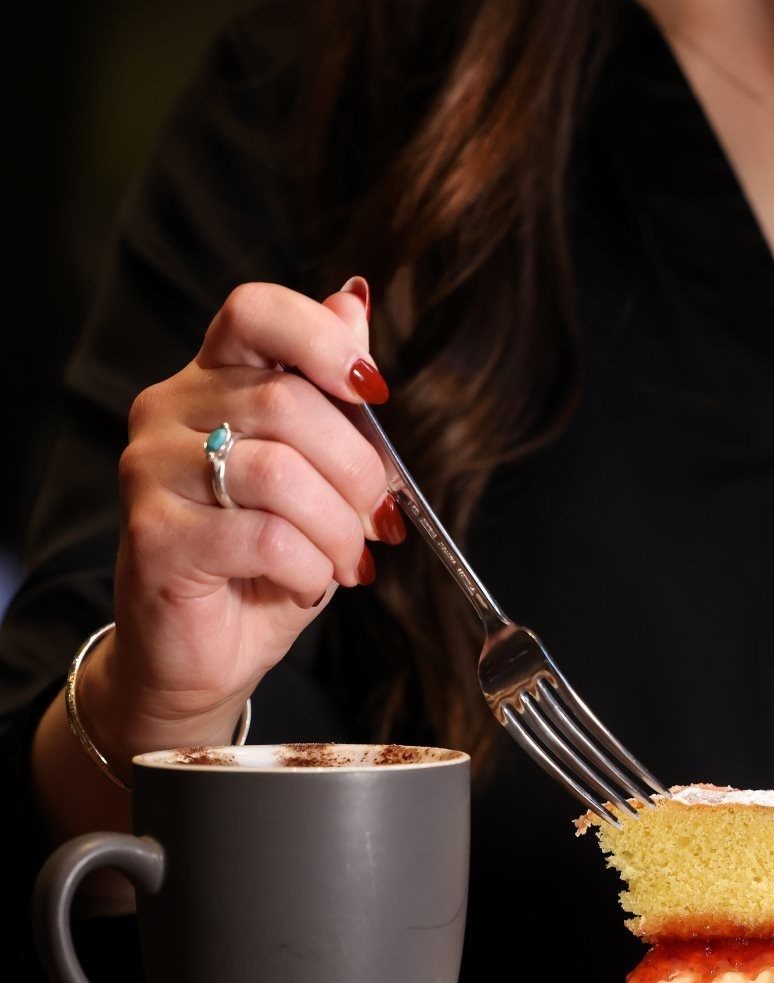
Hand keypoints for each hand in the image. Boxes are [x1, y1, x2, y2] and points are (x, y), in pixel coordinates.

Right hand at [93, 278, 403, 762]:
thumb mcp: (318, 470)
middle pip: (290, 402)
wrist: (207, 649)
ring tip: (344, 559)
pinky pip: (263, 536)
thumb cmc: (266, 558)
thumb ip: (330, 390)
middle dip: (360, 471)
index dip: (325, 341)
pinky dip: (309, 566)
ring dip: (337, 528)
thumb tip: (352, 298)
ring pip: (281, 473)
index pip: (255, 310)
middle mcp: (168, 410)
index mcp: (211, 378)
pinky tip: (307, 582)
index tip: (375, 394)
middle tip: (379, 520)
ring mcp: (151, 470)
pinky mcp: (153, 535)